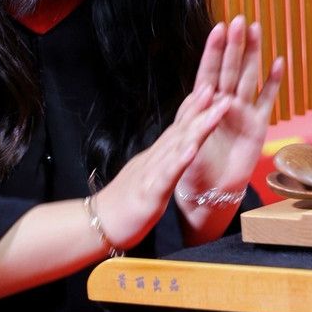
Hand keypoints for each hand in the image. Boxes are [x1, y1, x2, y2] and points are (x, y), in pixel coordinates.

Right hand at [92, 86, 230, 249]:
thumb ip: (158, 163)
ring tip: (215, 111)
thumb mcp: (144, 178)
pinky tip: (193, 148)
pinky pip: (168, 175)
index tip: (207, 89)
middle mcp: (153, 160)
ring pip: (178, 147)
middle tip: (216, 87)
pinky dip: (181, 160)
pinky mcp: (149, 194)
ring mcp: (151, 174)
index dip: (192, 108)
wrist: (96, 224)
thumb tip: (171, 151)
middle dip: (200, 109)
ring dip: (198, 127)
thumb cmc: (122, 204)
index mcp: (154, 158)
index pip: (176, 129)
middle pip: (180, 131)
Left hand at [176, 17, 281, 214]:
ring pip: (248, 77)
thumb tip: (202, 92)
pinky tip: (278, 62)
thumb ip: (195, 116)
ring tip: (256, 30)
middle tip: (240, 19)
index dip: (213, 50)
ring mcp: (242, 112)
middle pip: (230, 68)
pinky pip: (266, 100)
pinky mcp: (258, 126)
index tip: (218, 27)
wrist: (209, 193)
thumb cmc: (192, 166)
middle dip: (235, 44)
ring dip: (252, 55)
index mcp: (204, 104)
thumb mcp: (187, 139)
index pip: (208, 71)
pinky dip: (272, 82)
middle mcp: (224, 103)